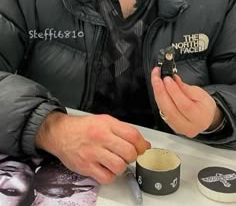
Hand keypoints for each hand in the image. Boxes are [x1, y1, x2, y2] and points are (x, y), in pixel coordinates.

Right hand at [35, 112, 150, 183]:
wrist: (60, 133)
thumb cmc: (83, 127)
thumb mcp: (104, 121)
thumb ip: (124, 131)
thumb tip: (144, 144)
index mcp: (107, 124)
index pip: (133, 135)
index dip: (141, 144)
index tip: (141, 148)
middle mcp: (100, 137)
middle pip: (128, 152)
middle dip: (132, 156)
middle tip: (127, 155)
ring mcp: (92, 153)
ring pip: (119, 166)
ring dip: (121, 167)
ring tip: (115, 162)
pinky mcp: (86, 166)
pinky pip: (106, 177)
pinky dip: (110, 176)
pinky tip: (106, 168)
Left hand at [151, 67, 222, 137]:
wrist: (205, 117)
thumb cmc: (205, 106)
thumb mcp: (200, 94)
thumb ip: (185, 88)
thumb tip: (173, 80)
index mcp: (199, 118)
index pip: (184, 105)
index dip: (173, 91)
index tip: (167, 79)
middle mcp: (187, 126)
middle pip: (170, 109)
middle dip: (161, 91)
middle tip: (157, 77)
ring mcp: (178, 127)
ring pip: (163, 110)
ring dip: (157, 93)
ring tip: (156, 80)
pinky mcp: (170, 125)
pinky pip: (162, 110)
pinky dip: (158, 98)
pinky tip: (157, 89)